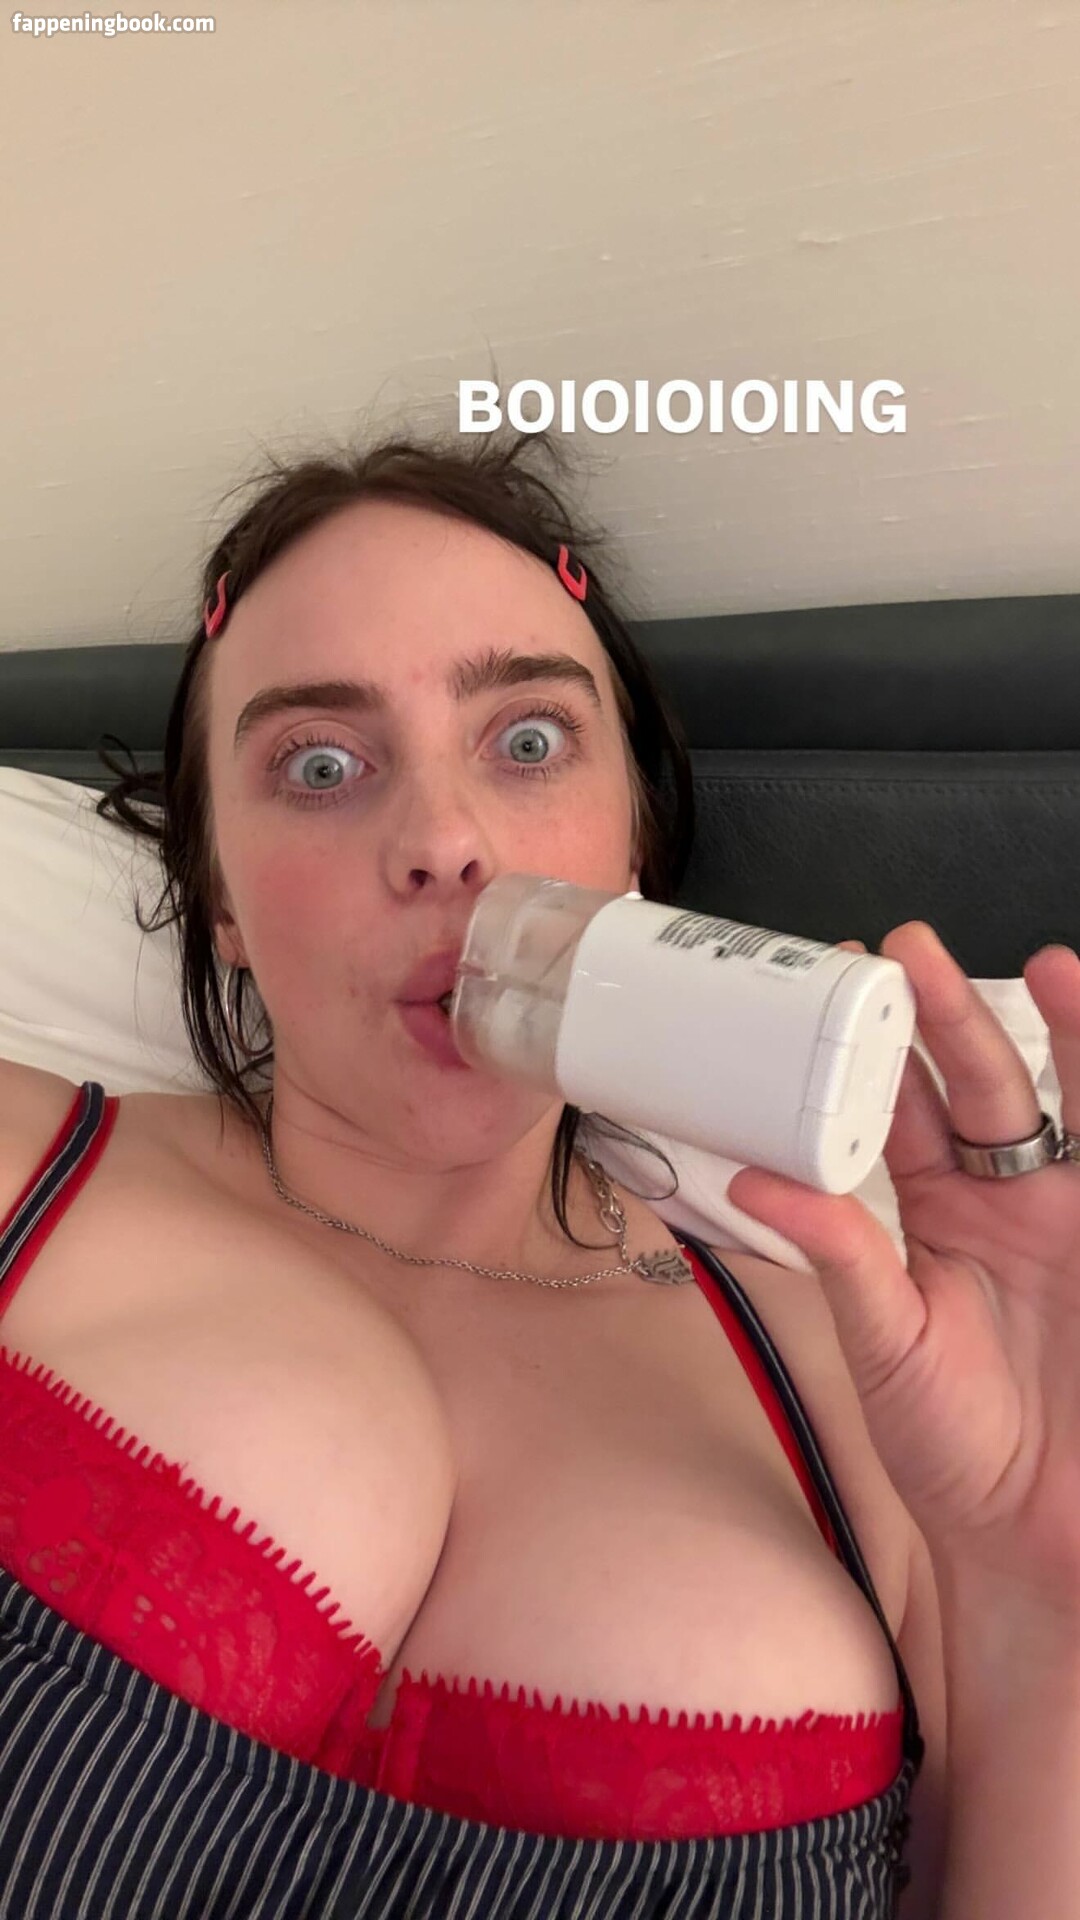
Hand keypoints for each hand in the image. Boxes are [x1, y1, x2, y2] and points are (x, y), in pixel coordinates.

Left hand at [726, 923, 1079, 1614]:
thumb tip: (756, 1183)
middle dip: (944, 1015)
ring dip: (1058, 1034)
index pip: (898, 1109)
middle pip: (977, 1084)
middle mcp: (1004, 1198)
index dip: (870, 1048)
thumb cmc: (951, 1445)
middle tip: (908, 951)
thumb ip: (837, 1256)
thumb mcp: (882, 1342)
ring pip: (1065, 1102)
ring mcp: (1070, 1213)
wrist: (1037, 1531)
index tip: (834, 982)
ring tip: (1050, 968)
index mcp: (934, 1214)